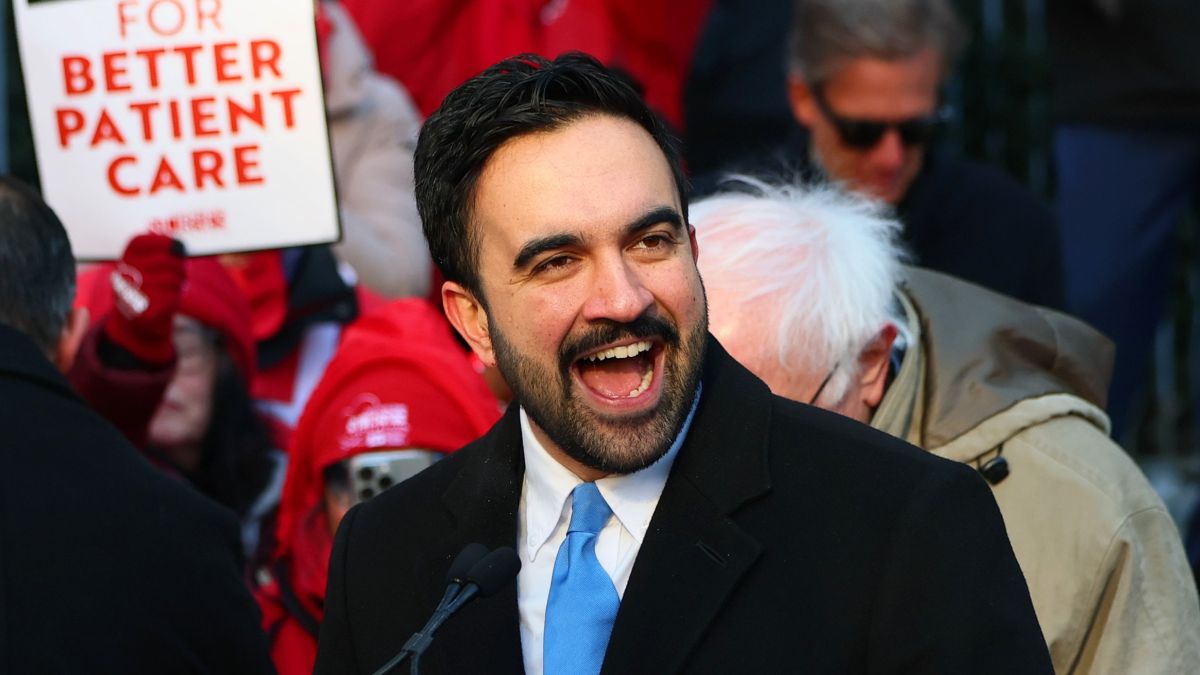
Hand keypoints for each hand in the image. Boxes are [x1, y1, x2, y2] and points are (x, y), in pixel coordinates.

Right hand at [104, 233, 185, 365]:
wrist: (135, 323)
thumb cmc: (146, 289)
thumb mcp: (145, 268)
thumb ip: (160, 254)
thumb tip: (178, 246)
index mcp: (123, 260)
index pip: (140, 242)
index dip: (162, 241)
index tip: (175, 245)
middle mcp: (124, 273)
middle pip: (164, 260)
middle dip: (179, 265)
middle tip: (181, 270)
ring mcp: (132, 292)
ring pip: (170, 279)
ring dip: (178, 282)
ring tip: (175, 285)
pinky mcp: (143, 310)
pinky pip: (171, 297)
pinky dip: (176, 297)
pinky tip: (172, 298)